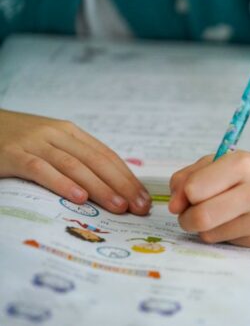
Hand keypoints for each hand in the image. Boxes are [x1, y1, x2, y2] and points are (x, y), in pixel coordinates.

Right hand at [0, 110, 150, 213]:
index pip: (107, 156)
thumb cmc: (19, 141)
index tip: (144, 199)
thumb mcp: (52, 144)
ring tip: (118, 206)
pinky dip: (62, 183)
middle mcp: (58, 135)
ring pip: (75, 166)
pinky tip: (79, 197)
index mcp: (72, 133)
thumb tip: (111, 186)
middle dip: (122, 186)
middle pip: (97, 161)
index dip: (128, 178)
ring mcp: (35, 143)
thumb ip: (77, 159)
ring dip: (100, 188)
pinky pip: (41, 169)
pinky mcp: (13, 154)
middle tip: (139, 207)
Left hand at [168, 146, 249, 246]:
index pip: (195, 189)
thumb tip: (174, 206)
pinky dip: (220, 233)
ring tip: (215, 214)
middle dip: (186, 218)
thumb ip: (189, 177)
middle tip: (188, 213)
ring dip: (202, 227)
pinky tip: (234, 221)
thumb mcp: (221, 161)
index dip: (184, 195)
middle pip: (201, 216)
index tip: (188, 195)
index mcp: (242, 164)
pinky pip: (223, 242)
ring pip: (208, 234)